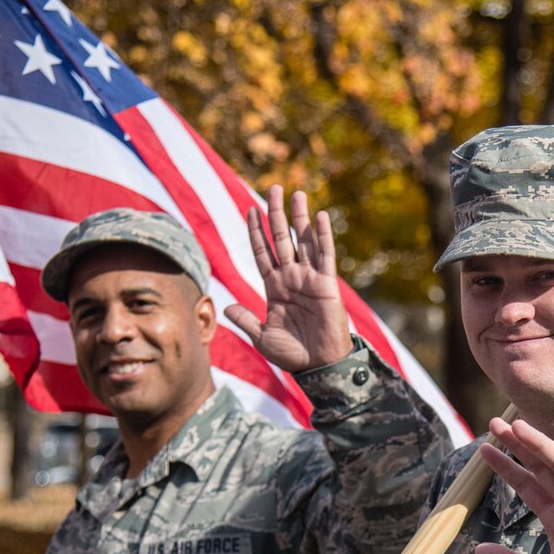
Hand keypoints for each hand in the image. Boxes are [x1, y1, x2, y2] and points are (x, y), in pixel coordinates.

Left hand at [224, 185, 353, 372]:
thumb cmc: (292, 355)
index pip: (263, 251)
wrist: (318, 365)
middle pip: (282, 238)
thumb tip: (226, 307)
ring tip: (296, 193)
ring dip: (300, 217)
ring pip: (303, 240)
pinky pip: (325, 255)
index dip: (256, 231)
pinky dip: (323, 235)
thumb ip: (245, 320)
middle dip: (276, 214)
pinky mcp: (327, 284)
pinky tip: (320, 216)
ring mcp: (310, 278)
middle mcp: (291, 277)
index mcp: (274, 287)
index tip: (250, 209)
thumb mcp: (262, 337)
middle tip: (272, 188)